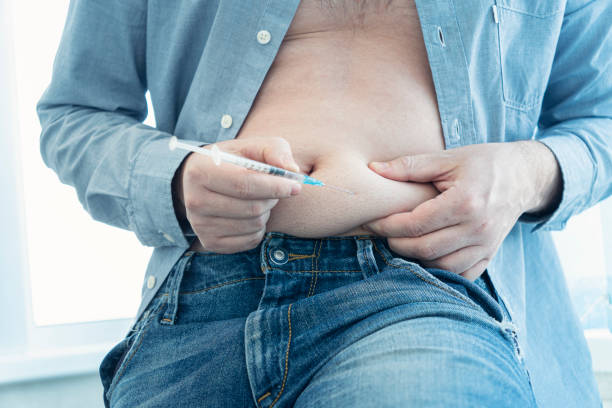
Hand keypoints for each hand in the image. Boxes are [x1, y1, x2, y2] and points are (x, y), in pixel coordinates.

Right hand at [176, 137, 300, 253]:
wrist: (201, 183)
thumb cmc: (232, 161)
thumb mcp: (252, 147)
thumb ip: (275, 151)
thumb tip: (293, 170)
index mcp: (202, 171)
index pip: (244, 184)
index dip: (274, 187)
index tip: (295, 186)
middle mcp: (195, 200)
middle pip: (252, 208)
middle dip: (272, 199)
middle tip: (275, 190)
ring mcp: (201, 225)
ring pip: (253, 225)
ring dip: (266, 213)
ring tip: (259, 200)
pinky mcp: (211, 242)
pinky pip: (250, 240)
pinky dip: (259, 228)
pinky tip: (250, 215)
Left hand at [363, 141, 560, 280]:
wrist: (524, 176)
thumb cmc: (483, 163)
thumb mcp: (447, 158)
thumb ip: (409, 166)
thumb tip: (372, 169)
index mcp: (465, 202)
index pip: (415, 224)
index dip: (387, 225)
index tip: (371, 221)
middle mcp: (477, 229)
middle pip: (424, 250)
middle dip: (396, 244)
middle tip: (383, 232)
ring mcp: (486, 246)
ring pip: (440, 267)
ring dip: (415, 259)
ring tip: (401, 242)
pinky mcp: (489, 256)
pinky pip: (460, 276)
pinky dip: (439, 271)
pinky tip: (425, 256)